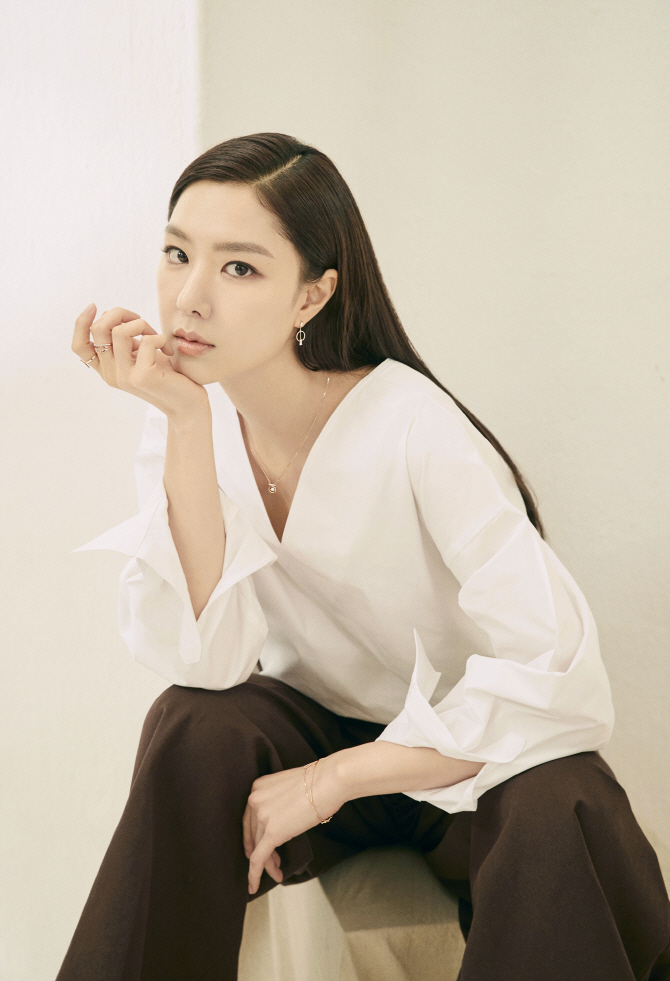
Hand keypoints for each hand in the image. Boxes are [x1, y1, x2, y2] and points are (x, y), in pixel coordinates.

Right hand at [72, 303, 208, 418]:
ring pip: (120, 331)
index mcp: (107, 369)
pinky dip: (161, 338)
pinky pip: (148, 340)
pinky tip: (168, 351)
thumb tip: (112, 315)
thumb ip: (125, 342)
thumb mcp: (140, 356)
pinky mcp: (143, 376)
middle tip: (140, 320)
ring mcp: (125, 376)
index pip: (79, 346)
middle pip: (98, 329)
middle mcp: (111, 375)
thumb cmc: (167, 376)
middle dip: (119, 313)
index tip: (95, 306)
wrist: (187, 406)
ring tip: (156, 337)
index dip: (81, 322)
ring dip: (142, 324)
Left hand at [242, 760, 344, 894]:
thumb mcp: (289, 787)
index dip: (254, 836)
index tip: (260, 847)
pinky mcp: (271, 833)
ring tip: (277, 873)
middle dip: (259, 851)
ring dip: (267, 864)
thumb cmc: (319, 782)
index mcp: (257, 787)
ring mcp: (261, 816)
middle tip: (272, 863)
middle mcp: (254, 800)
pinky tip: (255, 886)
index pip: (249, 818)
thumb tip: (282, 820)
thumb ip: (278, 801)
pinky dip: (255, 875)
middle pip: (252, 834)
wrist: (329, 781)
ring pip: (258, 848)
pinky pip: (258, 859)